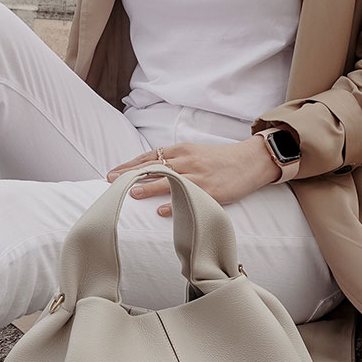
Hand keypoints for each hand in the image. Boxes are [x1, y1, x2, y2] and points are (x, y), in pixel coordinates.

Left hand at [105, 137, 279, 211]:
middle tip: (110, 180)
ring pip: (167, 180)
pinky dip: (173, 204)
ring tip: (130, 192)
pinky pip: (188, 197)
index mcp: (182, 150)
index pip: (150, 156)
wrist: (251, 161)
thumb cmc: (222, 159)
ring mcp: (198, 176)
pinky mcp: (210, 191)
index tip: (113, 172)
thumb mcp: (196, 153)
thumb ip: (176, 160)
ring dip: (147, 186)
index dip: (130, 165)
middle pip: (153, 166)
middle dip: (130, 173)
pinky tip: (160, 211)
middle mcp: (187, 161)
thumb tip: (152, 170)